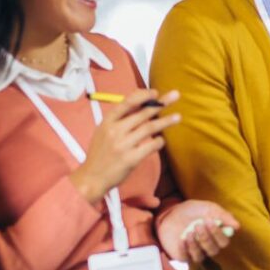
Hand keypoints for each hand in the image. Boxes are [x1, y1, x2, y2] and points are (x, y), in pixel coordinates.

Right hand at [69, 89, 180, 203]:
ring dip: (165, 121)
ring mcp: (123, 145)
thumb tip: (142, 107)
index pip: (126, 102)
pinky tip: (161, 140)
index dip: (142, 95)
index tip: (155, 92)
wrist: (92, 177)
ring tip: (178, 117)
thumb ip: (119, 120)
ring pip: (149, 128)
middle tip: (175, 96)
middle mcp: (115, 131)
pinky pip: (150, 146)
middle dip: (161, 103)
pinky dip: (159, 142)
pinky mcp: (131, 159)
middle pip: (142, 113)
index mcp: (107, 122)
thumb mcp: (103, 132)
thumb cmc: (101, 153)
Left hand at [157, 200, 239, 262]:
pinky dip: (184, 248)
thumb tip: (237, 226)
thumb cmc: (195, 210)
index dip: (218, 234)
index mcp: (218, 236)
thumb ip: (224, 216)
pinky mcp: (183, 255)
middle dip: (206, 238)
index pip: (224, 242)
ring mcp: (196, 252)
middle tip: (198, 224)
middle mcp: (208, 246)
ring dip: (195, 244)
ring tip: (189, 231)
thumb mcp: (210, 208)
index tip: (210, 221)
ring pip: (200, 256)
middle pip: (213, 250)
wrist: (173, 212)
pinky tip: (182, 239)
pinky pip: (185, 257)